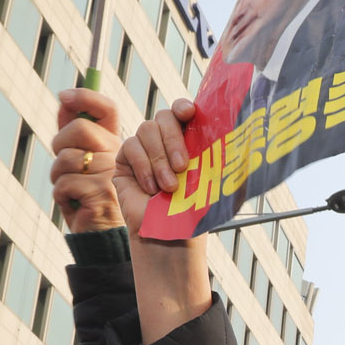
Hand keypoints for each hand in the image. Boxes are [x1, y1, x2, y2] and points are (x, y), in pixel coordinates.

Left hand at [51, 89, 125, 232]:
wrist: (102, 238)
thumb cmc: (87, 201)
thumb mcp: (80, 164)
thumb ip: (73, 133)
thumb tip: (64, 101)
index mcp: (114, 145)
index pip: (107, 110)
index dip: (86, 97)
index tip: (65, 95)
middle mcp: (117, 155)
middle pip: (79, 129)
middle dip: (60, 146)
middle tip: (65, 168)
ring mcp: (111, 174)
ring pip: (66, 159)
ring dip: (58, 178)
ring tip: (71, 192)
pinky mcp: (101, 194)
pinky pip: (64, 183)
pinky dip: (61, 197)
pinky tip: (75, 205)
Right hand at [112, 97, 197, 235]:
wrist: (167, 236)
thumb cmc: (189, 212)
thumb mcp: (204, 180)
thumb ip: (206, 154)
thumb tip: (219, 134)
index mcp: (187, 139)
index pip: (183, 112)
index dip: (183, 107)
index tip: (189, 113)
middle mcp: (164, 139)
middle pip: (164, 117)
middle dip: (173, 140)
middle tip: (183, 166)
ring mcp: (143, 148)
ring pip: (146, 129)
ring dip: (159, 159)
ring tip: (169, 187)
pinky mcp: (125, 160)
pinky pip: (131, 146)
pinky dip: (143, 166)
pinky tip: (151, 188)